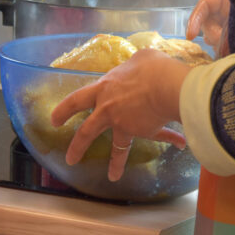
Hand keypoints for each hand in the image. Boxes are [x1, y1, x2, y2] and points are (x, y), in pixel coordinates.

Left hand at [51, 49, 188, 181]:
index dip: (64, 110)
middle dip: (77, 147)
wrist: (165, 85)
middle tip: (70, 159)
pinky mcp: (144, 131)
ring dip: (115, 163)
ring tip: (113, 176)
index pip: (76, 100)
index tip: (54, 120)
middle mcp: (109, 110)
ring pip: (117, 148)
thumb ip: (133, 66)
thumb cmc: (149, 67)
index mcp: (103, 89)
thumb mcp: (138, 59)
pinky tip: (180, 142)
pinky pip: (159, 135)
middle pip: (87, 132)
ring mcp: (125, 124)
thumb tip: (139, 67)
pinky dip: (172, 138)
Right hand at [186, 0, 232, 56]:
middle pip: (205, 26)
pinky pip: (218, 49)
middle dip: (211, 33)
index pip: (201, 9)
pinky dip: (223, 51)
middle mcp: (216, 16)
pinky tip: (232, 50)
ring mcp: (220, 31)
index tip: (190, 35)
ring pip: (211, 39)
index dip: (194, 21)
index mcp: (217, 2)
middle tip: (223, 39)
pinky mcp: (226, 44)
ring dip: (218, 43)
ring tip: (232, 43)